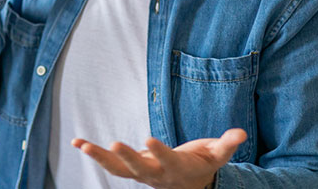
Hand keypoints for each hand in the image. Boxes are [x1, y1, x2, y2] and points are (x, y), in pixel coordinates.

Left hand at [72, 128, 246, 188]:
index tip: (148, 138)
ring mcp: (142, 173)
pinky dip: (94, 154)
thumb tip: (241, 133)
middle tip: (113, 144)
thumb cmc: (204, 164)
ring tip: (82, 145)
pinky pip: (111, 164)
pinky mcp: (132, 167)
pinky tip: (77, 143)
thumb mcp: (218, 155)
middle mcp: (156, 175)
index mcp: (177, 169)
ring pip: (119, 170)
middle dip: (126, 158)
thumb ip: (227, 145)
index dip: (158, 152)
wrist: (191, 184)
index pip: (167, 161)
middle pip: (139, 169)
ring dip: (100, 158)